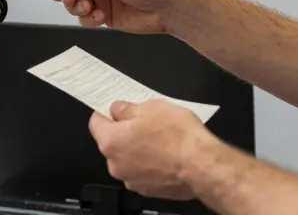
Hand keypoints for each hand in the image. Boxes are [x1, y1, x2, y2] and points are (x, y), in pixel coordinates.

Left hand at [88, 100, 208, 200]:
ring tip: (160, 140)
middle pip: (112, 143)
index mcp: (111, 141)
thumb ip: (127, 109)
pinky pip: (143, 172)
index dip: (106, 113)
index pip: (96, 123)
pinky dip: (150, 164)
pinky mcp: (148, 190)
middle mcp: (116, 165)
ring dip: (138, 150)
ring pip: (128, 159)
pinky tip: (166, 155)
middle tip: (146, 122)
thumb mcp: (151, 107)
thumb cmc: (177, 136)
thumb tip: (118, 110)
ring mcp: (132, 180)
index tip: (116, 110)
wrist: (201, 165)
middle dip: (125, 132)